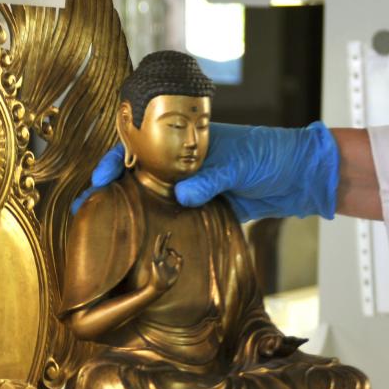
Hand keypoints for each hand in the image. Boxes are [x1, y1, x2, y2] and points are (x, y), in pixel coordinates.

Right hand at [71, 122, 339, 221]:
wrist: (302, 176)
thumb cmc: (272, 155)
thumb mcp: (240, 161)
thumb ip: (210, 177)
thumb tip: (182, 195)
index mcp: (185, 142)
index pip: (141, 146)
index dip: (116, 160)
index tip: (101, 178)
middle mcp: (183, 165)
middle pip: (138, 175)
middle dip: (111, 191)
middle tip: (86, 211)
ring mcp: (194, 188)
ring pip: (153, 199)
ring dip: (130, 214)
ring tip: (104, 232)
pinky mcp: (206, 209)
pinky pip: (177, 218)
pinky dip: (160, 229)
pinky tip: (143, 245)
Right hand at [136, 231, 181, 294]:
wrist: (160, 289)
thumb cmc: (167, 281)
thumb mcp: (177, 271)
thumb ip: (180, 263)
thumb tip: (181, 256)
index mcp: (163, 260)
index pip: (168, 250)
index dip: (174, 252)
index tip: (178, 257)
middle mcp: (159, 259)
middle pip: (162, 247)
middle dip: (165, 240)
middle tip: (169, 233)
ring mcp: (156, 263)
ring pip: (157, 250)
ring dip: (159, 243)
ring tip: (161, 236)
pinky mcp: (155, 268)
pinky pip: (157, 263)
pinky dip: (159, 264)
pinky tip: (161, 263)